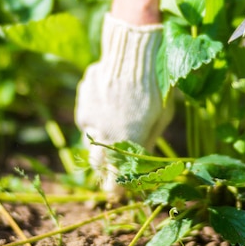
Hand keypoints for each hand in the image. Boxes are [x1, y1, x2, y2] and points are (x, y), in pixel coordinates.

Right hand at [75, 13, 173, 190]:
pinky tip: (110, 101)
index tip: (118, 191)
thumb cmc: (156, 87)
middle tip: (116, 161)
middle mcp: (103, 135)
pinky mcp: (83, 103)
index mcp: (126, 143)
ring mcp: (90, 118)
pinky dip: (96, 115)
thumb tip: (141, 161)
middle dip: (106, 166)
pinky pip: (88, 117)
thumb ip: (148, 142)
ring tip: (118, 119)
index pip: (115, 179)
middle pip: (99, 162)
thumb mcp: (161, 118)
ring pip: (92, 137)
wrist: (133, 54)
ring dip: (102, 136)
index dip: (116, 188)